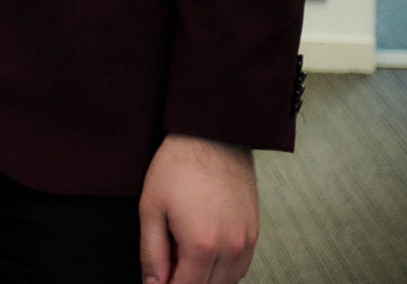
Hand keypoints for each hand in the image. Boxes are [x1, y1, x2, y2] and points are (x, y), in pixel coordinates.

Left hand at [138, 134, 258, 283]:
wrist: (212, 136)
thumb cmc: (177, 168)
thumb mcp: (151, 209)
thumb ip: (152, 253)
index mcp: (202, 246)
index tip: (156, 280)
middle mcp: (231, 249)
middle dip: (185, 280)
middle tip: (166, 260)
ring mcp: (248, 242)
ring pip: (228, 281)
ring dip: (205, 276)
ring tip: (182, 250)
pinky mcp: (255, 232)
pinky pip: (241, 266)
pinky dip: (223, 268)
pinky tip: (203, 248)